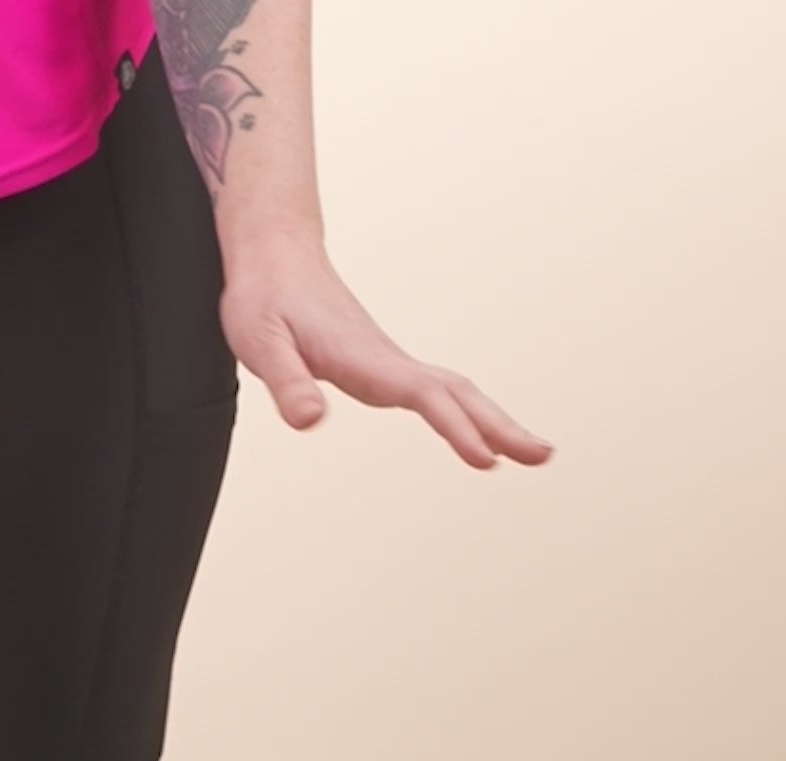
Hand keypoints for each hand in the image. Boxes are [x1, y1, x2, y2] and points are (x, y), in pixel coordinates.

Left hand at [219, 228, 552, 469]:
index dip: (456, 428)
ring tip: (527, 453)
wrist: (274, 256)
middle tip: (544, 457)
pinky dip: (462, 413)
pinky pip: (433, 392)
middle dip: (501, 425)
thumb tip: (311, 421)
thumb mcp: (261, 342)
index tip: (485, 459)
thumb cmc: (263, 298)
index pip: (424, 395)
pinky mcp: (379, 365)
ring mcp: (387, 362)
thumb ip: (287, 383)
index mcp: (364, 359)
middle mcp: (386, 360)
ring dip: (492, 421)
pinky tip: (473, 435)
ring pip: (453, 392)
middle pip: (459, 393)